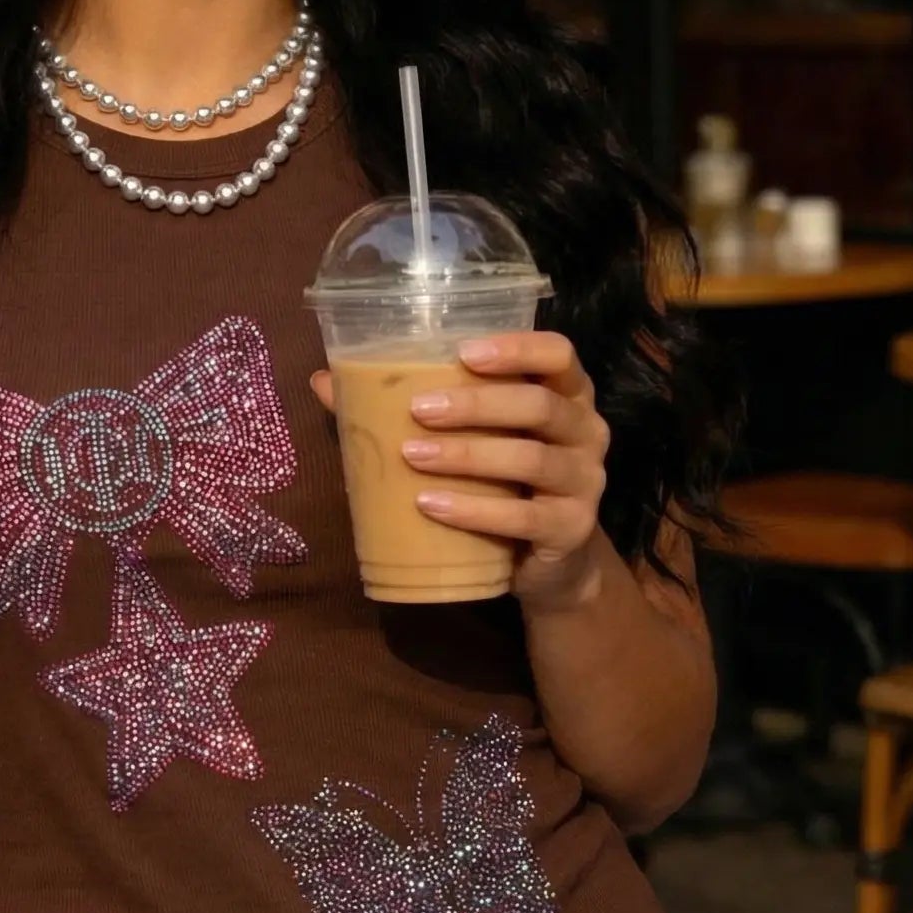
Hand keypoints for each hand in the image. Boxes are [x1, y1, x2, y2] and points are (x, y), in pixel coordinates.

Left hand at [309, 330, 609, 611]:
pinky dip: (473, 511)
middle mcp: (587, 430)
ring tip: (412, 457)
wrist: (547, 564)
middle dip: (475, 404)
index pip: (558, 354)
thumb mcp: (469, 438)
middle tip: (417, 409)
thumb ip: (409, 405)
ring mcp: (586, 482)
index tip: (463, 350)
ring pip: (531, 459)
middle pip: (538, 405)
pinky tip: (430, 505)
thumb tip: (325, 380)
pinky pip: (524, 518)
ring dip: (467, 456)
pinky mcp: (572, 529)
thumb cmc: (502, 482)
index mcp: (566, 394)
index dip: (517, 348)